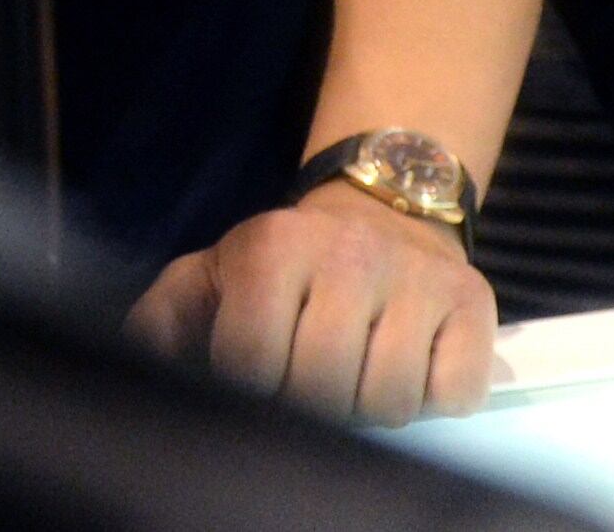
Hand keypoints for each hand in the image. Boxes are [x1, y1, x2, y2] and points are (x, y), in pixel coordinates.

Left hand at [131, 186, 496, 425]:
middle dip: (313, 406)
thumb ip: (164, 320)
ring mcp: (419, 279)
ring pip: (391, 402)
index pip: (253, 363)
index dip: (254, 392)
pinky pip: (455, 394)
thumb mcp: (215, 273)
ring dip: (371, 408)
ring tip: (358, 375)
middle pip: (324, 390)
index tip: (261, 382)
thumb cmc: (286, 261)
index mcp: (273, 246)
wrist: (384, 204)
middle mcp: (350, 254)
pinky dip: (435, 399)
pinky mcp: (476, 302)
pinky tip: (412, 368)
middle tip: (312, 384)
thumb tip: (137, 367)